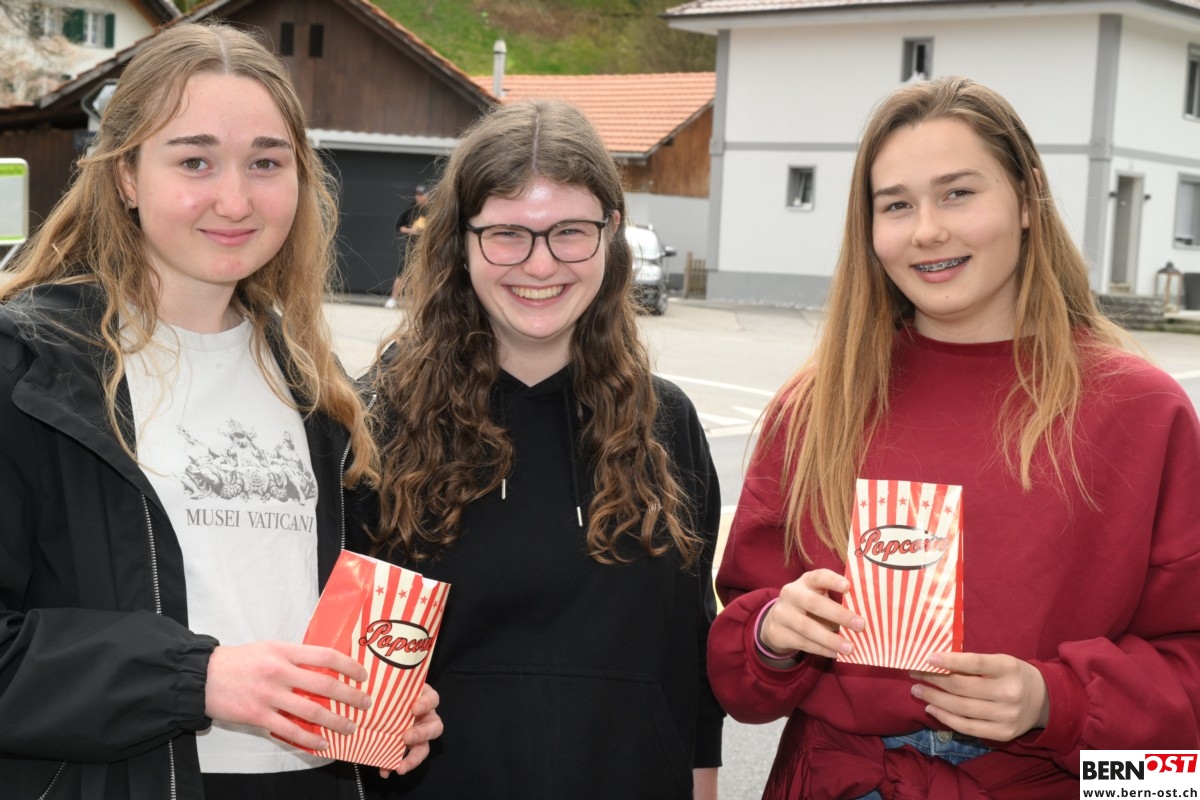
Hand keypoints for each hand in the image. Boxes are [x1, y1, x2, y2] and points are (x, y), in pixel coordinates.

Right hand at [204, 641, 370, 752]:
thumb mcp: (269, 648)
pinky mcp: (257, 716)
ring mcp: (269, 695)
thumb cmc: (239, 660)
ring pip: (311, 711)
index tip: (363, 675)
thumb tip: (325, 667)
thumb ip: (295, 656)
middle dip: (350, 696)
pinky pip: (290, 730)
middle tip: (366, 703)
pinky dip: (309, 739)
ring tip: (350, 727)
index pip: (326, 656)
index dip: (349, 666)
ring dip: (335, 721)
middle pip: (324, 685)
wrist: (202, 676)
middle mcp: (279, 671)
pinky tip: (322, 743)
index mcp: (284, 651)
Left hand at [377, 683, 443, 777]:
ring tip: (400, 766)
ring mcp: (419, 733)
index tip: (414, 708)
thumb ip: (387, 691)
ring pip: (425, 747)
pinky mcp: (409, 746)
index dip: (426, 704)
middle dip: (421, 734)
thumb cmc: (389, 690)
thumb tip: (371, 693)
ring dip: (413, 758)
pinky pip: (407, 758)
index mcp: (423, 699)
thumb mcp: (391, 688)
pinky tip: (385, 772)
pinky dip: (395, 765)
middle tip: (406, 737)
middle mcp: (426, 717)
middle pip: (435, 727)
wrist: (382, 696)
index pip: (432, 699)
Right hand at [760, 568, 864, 659]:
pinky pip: (803, 643)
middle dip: (839, 614)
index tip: (848, 586)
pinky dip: (822, 650)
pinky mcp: (779, 633)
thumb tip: (866, 614)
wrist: (776, 622)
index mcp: (806, 581)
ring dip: (831, 639)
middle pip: (814, 604)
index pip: (818, 577)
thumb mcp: (818, 597)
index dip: (832, 580)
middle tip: (861, 625)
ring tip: (850, 648)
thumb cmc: (808, 607)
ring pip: (807, 627)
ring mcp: (783, 614)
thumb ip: (837, 601)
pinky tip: (836, 654)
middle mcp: (792, 594)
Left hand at [910, 651, 1049, 741]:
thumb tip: (935, 662)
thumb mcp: (1000, 661)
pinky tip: (932, 709)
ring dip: (934, 699)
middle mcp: (1009, 693)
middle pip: (963, 688)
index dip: (949, 661)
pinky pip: (968, 727)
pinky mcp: (1003, 734)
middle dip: (933, 681)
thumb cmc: (1013, 675)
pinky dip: (946, 718)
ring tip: (917, 691)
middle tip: (915, 674)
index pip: (975, 663)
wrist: (1044, 700)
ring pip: (961, 709)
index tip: (928, 658)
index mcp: (1008, 668)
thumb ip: (974, 663)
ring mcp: (1007, 716)